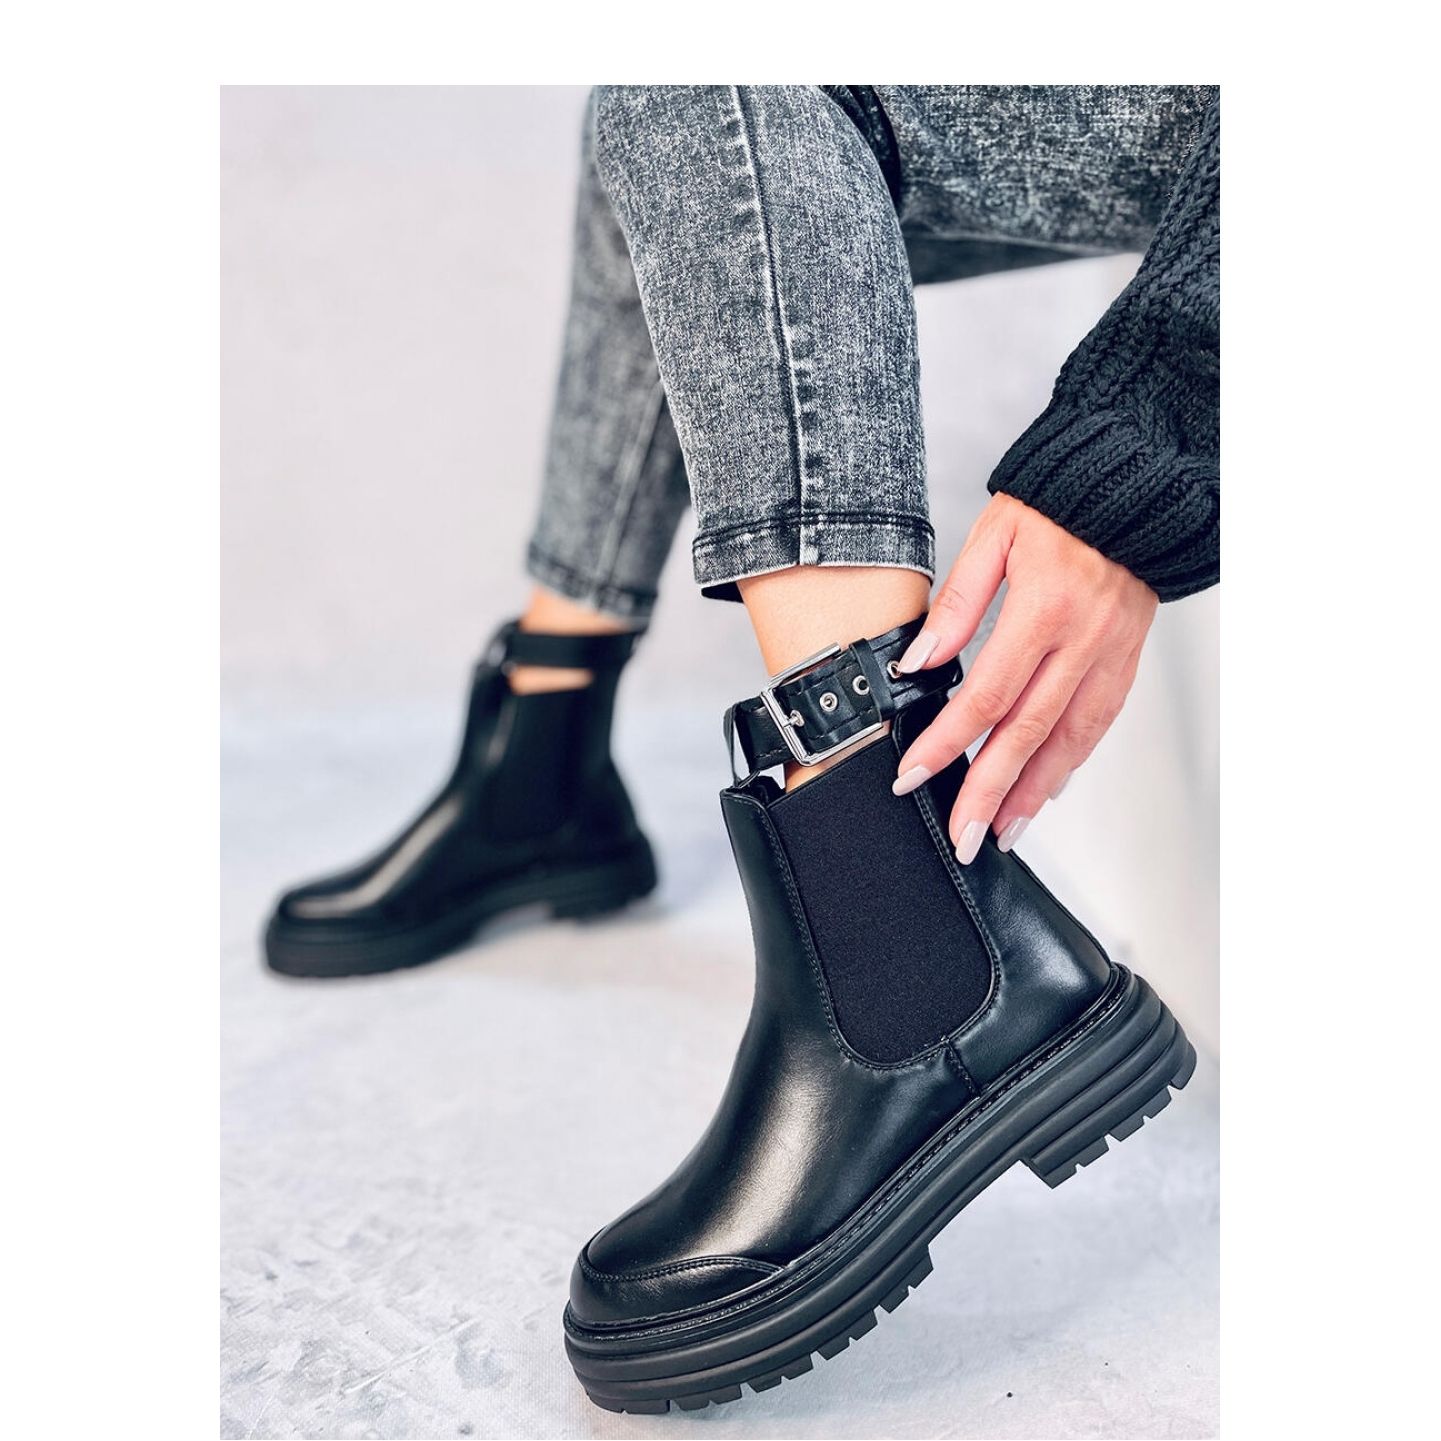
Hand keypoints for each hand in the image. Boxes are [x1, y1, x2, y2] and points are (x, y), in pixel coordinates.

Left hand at [892, 494, 1156, 861]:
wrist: (1134, 485)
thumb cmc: (1059, 505)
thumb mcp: (994, 536)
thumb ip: (957, 603)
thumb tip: (921, 662)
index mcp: (1044, 608)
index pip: (986, 694)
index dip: (947, 742)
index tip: (914, 776)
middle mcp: (1083, 639)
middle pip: (1028, 732)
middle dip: (990, 791)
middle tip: (964, 835)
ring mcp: (1111, 654)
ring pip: (1070, 739)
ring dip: (1034, 792)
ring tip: (1003, 830)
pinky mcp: (1127, 659)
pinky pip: (1099, 722)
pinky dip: (1070, 762)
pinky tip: (1046, 789)